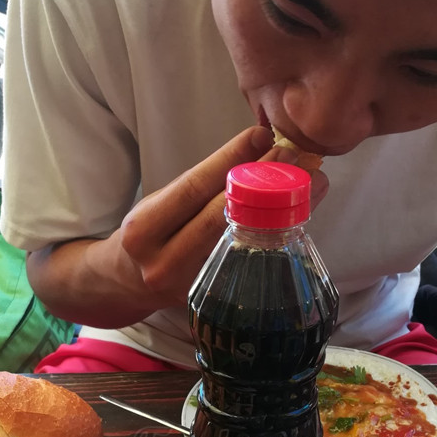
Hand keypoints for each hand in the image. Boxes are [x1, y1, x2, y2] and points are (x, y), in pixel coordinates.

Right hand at [118, 124, 328, 303]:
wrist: (127, 283)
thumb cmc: (151, 234)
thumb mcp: (160, 203)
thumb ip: (201, 184)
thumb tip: (257, 145)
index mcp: (143, 230)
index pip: (192, 189)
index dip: (228, 160)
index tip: (260, 134)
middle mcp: (162, 262)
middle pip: (219, 218)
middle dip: (259, 183)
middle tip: (292, 155)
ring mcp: (188, 287)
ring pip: (240, 243)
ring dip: (279, 210)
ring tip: (309, 182)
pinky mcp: (211, 301)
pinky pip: (247, 265)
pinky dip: (275, 237)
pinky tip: (298, 217)